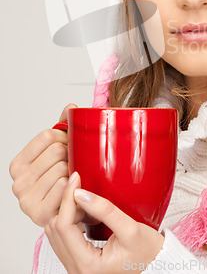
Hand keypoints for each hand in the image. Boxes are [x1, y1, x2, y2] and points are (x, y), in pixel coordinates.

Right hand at [9, 104, 75, 226]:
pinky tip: (74, 191)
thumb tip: (71, 107)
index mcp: (18, 165)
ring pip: (63, 168)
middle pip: (56, 150)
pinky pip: (65, 187)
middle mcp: (17, 183)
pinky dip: (74, 186)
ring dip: (74, 170)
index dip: (64, 137)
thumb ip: (63, 127)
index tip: (69, 146)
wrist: (70, 212)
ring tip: (74, 178)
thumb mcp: (59, 151)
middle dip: (71, 154)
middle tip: (75, 163)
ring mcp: (26, 200)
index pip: (46, 135)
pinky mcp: (40, 214)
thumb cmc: (62, 179)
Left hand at [45, 172, 164, 273]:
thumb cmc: (147, 252)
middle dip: (66, 204)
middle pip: (55, 229)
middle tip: (82, 188)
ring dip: (66, 212)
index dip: (67, 198)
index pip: (64, 226)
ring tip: (86, 201)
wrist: (155, 265)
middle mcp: (76, 270)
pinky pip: (63, 237)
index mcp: (87, 265)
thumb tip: (79, 193)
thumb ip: (105, 210)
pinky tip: (85, 212)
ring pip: (55, 233)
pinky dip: (70, 220)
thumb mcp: (130, 228)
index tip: (76, 178)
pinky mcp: (77, 261)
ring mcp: (75, 267)